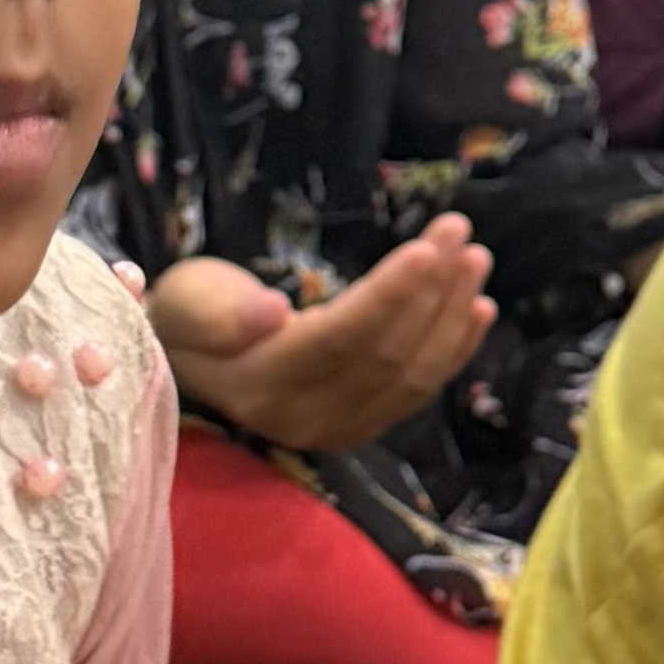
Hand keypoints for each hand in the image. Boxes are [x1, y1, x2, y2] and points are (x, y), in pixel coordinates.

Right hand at [148, 222, 492, 450]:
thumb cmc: (185, 317)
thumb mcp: (186, 301)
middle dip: (430, 293)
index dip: (389, 297)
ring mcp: (336, 428)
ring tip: (474, 261)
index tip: (428, 249)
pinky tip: (478, 310)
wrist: (188, 361)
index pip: (340, 340)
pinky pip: (416, 391)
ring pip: (410, 375)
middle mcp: (304, 417)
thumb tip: (271, 314)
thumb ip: (221, 313)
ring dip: (449, 316)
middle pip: (385, 355)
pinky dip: (452, 349)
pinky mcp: (359, 425)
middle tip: (460, 234)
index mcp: (261, 386)